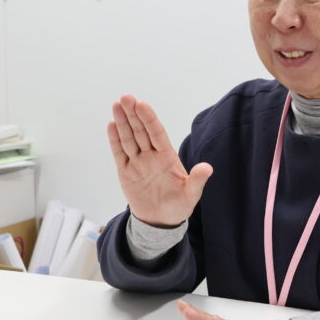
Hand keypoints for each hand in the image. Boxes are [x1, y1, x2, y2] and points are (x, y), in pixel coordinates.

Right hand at [107, 95, 212, 227]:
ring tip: (117, 105)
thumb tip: (208, 168)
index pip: (157, 133)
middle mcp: (152, 156)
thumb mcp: (191, 195)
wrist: (161, 222)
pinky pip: (119, 153)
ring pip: (129, 138)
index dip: (150, 119)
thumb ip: (197, 181)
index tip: (142, 104)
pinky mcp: (126, 172)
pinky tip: (112, 125)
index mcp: (167, 157)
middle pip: (141, 131)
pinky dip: (115, 140)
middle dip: (134, 114)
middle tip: (126, 97)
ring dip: (122, 122)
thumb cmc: (178, 206)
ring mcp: (138, 162)